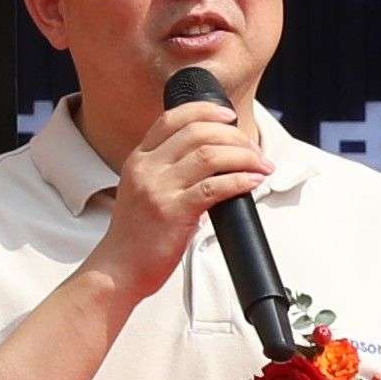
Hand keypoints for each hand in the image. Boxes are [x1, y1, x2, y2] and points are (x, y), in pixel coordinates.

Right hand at [84, 89, 272, 302]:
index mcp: (139, 159)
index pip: (173, 118)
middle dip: (234, 136)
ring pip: (209, 155)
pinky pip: (214, 187)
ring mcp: (158, 189)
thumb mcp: (143, 190)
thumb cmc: (137, 234)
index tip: (230, 115)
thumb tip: (213, 158)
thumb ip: (167, 170)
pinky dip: (240, 180)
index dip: (206, 111)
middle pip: (197, 133)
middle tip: (254, 150)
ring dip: (243, 157)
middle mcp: (147, 168)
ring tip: (261, 166)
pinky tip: (252, 182)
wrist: (119, 269)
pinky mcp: (173, 213)